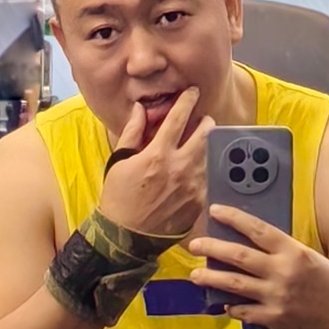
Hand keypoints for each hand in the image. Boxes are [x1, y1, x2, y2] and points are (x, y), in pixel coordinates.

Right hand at [99, 87, 214, 238]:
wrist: (127, 237)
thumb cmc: (119, 198)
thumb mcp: (119, 161)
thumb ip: (132, 132)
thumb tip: (140, 110)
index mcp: (157, 154)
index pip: (178, 117)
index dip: (187, 100)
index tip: (192, 92)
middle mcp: (179, 167)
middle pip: (205, 132)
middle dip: (205, 121)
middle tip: (201, 120)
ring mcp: (192, 186)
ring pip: (210, 154)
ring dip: (207, 144)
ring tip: (200, 143)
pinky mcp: (199, 202)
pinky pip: (209, 177)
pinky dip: (205, 168)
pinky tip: (198, 168)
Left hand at [189, 205, 328, 328]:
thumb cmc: (327, 281)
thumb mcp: (307, 256)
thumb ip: (280, 251)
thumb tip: (247, 242)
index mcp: (292, 251)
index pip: (257, 229)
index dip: (233, 218)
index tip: (215, 210)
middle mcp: (282, 271)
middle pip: (238, 256)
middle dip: (212, 248)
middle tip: (194, 245)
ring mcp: (276, 296)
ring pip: (234, 285)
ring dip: (211, 278)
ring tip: (194, 275)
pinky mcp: (274, 318)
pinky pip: (244, 312)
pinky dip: (232, 307)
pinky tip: (225, 303)